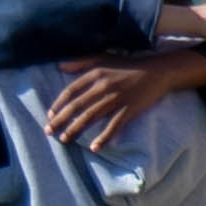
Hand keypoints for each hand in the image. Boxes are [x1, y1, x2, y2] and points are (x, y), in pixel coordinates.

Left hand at [42, 52, 205, 147]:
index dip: (59, 104)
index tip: (50, 114)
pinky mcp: (129, 109)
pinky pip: (114, 126)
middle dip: (61, 120)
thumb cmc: (127, 65)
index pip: (71, 91)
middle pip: (78, 106)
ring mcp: (117, 99)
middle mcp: (103, 86)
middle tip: (49, 132)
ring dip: (76, 129)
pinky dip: (104, 137)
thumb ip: (81, 61)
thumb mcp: (103, 57)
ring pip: (91, 117)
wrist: (156, 71)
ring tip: (65, 139)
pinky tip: (95, 148)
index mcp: (96, 73)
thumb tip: (59, 66)